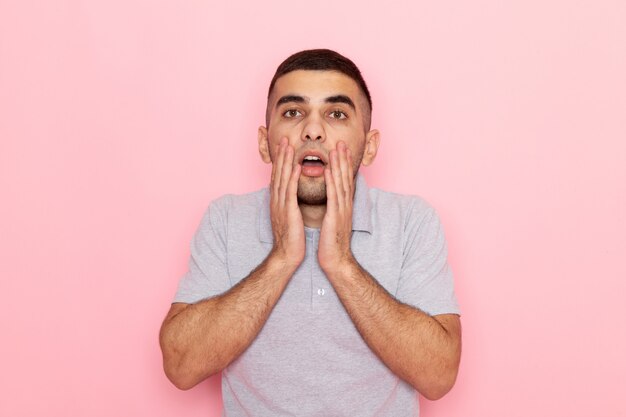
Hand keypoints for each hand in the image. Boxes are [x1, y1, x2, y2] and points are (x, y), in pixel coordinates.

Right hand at [269, 137, 304, 267]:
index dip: (280, 161)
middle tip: (284, 139)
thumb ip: (289, 204)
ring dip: (285, 161)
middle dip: (281, 155)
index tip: (284, 146)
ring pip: (282, 179)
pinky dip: (292, 178)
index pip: (278, 177)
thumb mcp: (289, 217)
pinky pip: (290, 192)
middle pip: (277, 173)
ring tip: (288, 146)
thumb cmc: (291, 238)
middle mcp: (276, 201)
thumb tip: (292, 196)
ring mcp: (280, 205)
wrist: (287, 255)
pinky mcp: (287, 212)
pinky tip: (296, 166)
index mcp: (277, 201)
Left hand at [318, 141, 355, 272]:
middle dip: (344, 159)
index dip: (344, 164)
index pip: (345, 181)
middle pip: (346, 178)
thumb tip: (330, 200)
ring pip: (341, 183)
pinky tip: (329, 170)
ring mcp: (342, 210)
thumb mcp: (333, 222)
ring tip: (336, 149)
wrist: (336, 261)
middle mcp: (345, 205)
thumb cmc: (332, 243)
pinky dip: (331, 182)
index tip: (341, 150)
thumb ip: (333, 209)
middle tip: (341, 142)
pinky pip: (333, 196)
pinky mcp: (335, 217)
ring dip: (339, 165)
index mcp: (344, 206)